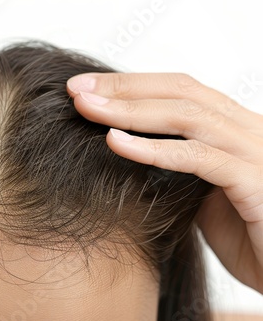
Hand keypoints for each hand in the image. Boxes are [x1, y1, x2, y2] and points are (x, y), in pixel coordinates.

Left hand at [67, 72, 262, 292]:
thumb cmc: (250, 236)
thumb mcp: (206, 194)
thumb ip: (179, 169)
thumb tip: (133, 153)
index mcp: (233, 129)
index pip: (178, 91)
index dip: (131, 84)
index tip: (84, 88)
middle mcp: (247, 130)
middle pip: (179, 92)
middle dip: (123, 88)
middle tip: (76, 90)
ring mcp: (255, 153)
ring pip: (187, 117)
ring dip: (130, 112)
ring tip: (86, 110)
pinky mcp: (257, 182)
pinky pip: (200, 159)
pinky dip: (154, 150)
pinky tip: (116, 144)